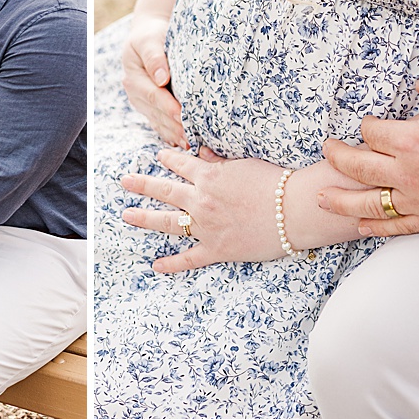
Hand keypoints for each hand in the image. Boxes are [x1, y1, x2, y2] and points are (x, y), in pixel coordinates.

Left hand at [119, 147, 363, 272]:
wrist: (294, 210)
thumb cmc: (276, 183)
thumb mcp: (244, 164)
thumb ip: (219, 161)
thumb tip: (200, 152)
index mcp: (209, 176)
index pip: (181, 165)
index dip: (168, 160)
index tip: (158, 157)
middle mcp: (201, 200)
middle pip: (164, 191)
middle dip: (142, 185)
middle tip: (124, 181)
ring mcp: (206, 226)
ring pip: (168, 222)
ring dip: (145, 218)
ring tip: (127, 216)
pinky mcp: (217, 249)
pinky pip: (190, 258)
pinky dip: (172, 263)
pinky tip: (156, 265)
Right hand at [121, 13, 186, 147]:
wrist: (149, 35)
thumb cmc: (152, 34)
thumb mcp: (150, 38)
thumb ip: (155, 56)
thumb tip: (161, 78)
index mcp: (133, 77)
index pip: (153, 95)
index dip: (167, 106)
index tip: (182, 115)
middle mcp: (134, 92)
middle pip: (156, 112)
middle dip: (174, 126)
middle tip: (191, 138)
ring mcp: (141, 102)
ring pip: (158, 121)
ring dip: (173, 133)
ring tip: (190, 144)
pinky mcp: (149, 106)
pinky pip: (159, 122)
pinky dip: (170, 133)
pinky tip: (182, 142)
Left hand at [318, 64, 418, 235]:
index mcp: (410, 139)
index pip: (371, 132)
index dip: (366, 125)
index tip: (368, 123)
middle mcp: (406, 173)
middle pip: (357, 166)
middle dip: (337, 157)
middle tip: (327, 150)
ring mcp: (418, 200)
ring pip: (368, 203)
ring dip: (342, 199)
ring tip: (323, 197)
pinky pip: (396, 227)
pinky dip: (375, 226)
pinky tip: (360, 225)